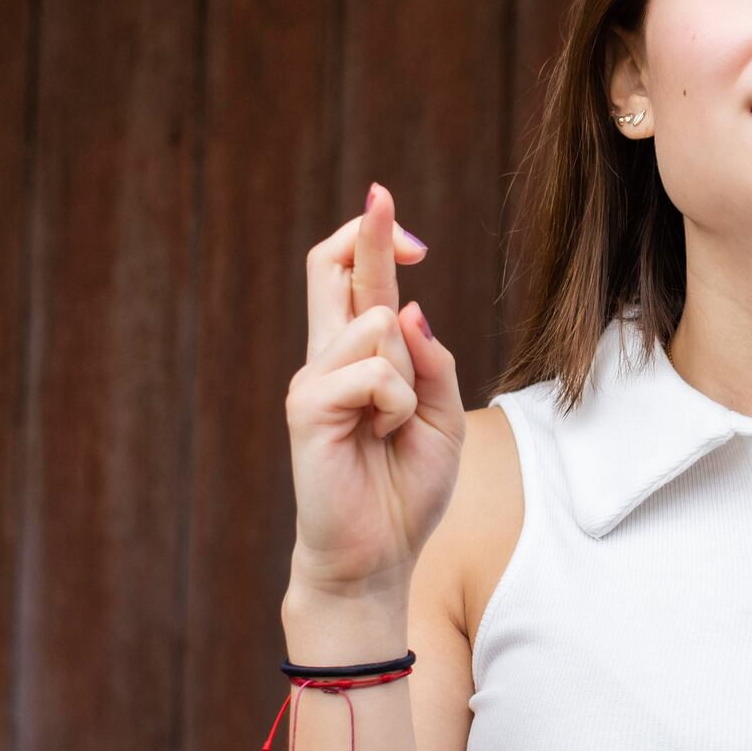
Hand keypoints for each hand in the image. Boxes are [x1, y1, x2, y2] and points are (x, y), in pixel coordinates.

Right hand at [284, 182, 463, 603]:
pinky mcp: (308, 407)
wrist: (377, 555)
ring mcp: (314, 379)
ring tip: (393, 425)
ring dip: (409, 377)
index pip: (356, 281)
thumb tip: (410, 307)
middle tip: (382, 195)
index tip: (403, 226)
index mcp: (359, 356)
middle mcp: (329, 357)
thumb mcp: (443, 418)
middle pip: (331, 269)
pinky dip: (398, 406)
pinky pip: (376, 375)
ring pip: (379, 325)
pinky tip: (381, 438)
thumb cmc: (406, 489)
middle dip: (365, 232)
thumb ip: (435, 363)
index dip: (375, 241)